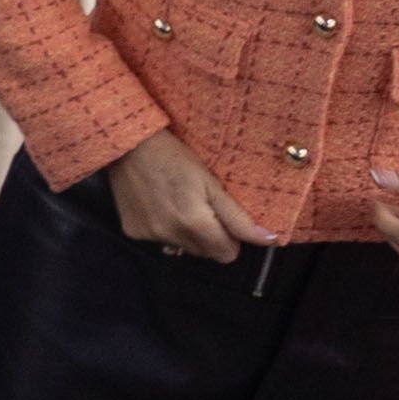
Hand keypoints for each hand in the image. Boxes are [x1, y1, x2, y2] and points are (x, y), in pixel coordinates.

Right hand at [106, 129, 270, 262]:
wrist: (128, 144)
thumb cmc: (175, 157)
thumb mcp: (213, 183)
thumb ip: (239, 217)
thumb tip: (270, 240)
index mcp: (195, 225)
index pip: (227, 255)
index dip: (229, 236)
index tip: (220, 215)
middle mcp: (171, 236)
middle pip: (204, 253)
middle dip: (208, 235)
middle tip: (199, 205)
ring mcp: (149, 236)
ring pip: (182, 247)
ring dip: (184, 231)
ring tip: (176, 201)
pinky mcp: (132, 232)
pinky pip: (159, 240)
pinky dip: (162, 227)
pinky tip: (157, 203)